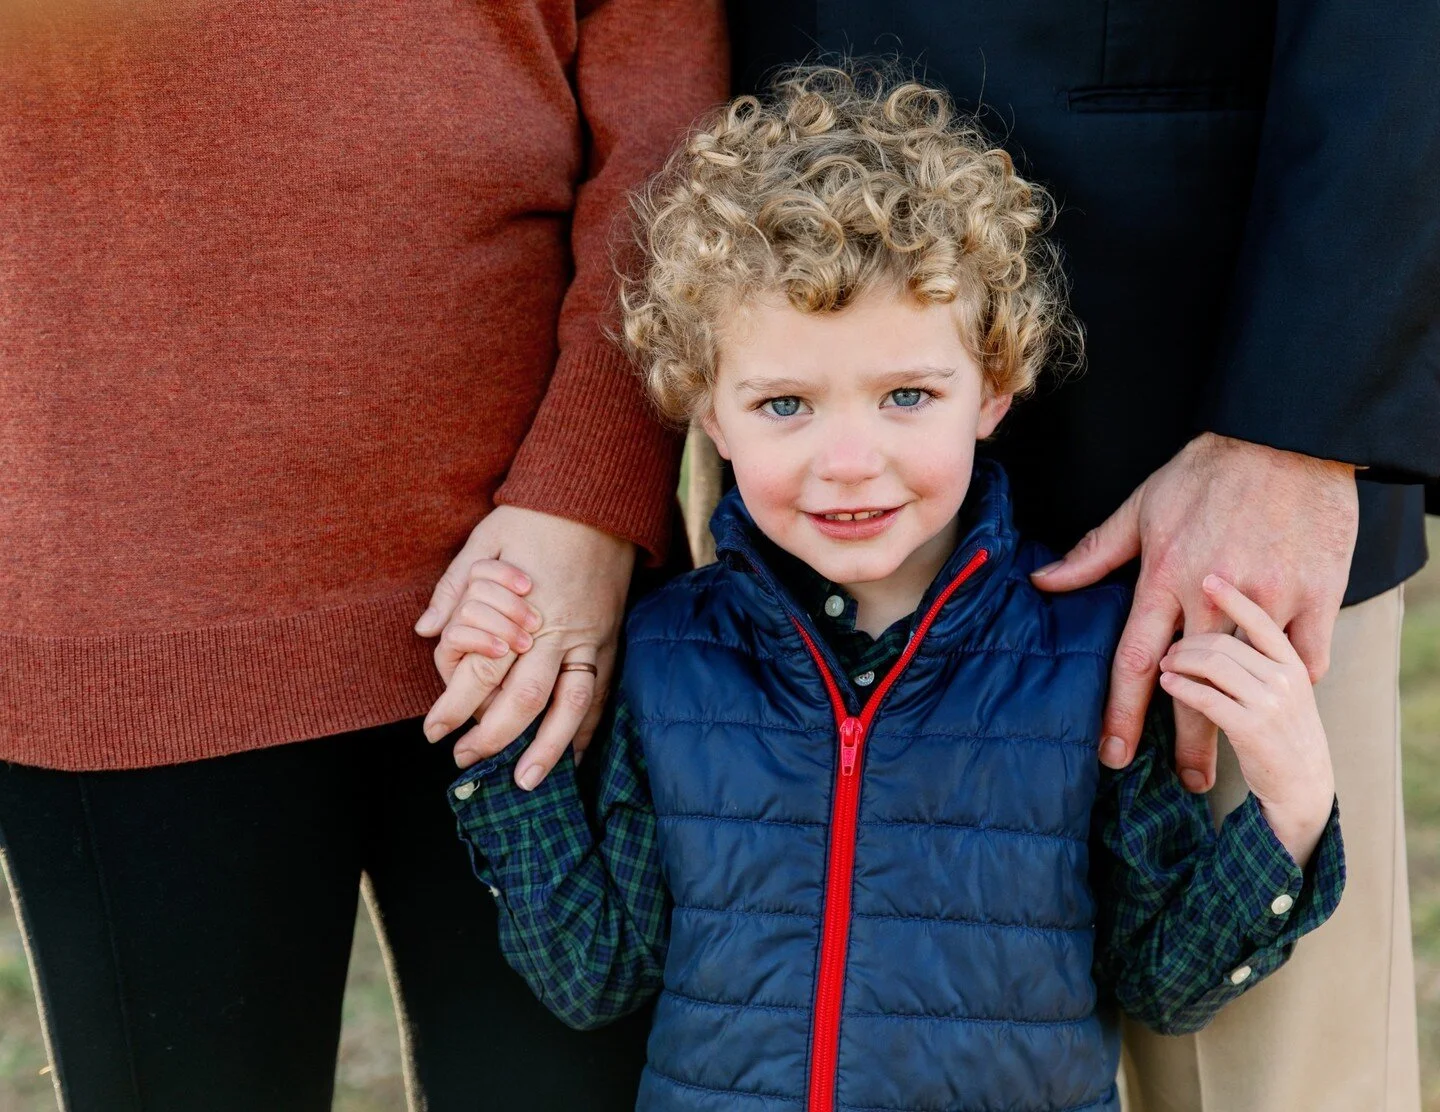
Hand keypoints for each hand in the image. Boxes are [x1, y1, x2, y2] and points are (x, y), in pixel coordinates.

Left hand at [416, 506, 635, 788]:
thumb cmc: (536, 516)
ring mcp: (588, 639)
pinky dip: (588, 729)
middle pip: (524, 699)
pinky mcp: (608, 640)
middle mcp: (556, 632)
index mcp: (521, 609)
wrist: (599, 498)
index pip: (483, 671)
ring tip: (523, 781)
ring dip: (547, 749)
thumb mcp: (485, 540)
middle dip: (494, 736)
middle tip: (466, 761)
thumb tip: (425, 629)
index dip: (455, 705)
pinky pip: (600, 694)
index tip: (433, 731)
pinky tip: (575, 757)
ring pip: (570, 706)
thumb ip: (454, 588)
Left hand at [1032, 433, 1355, 790]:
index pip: (1133, 660)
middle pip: (1191, 685)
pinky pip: (1306, 655)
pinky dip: (1296, 680)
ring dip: (1240, 727)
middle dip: (1185, 741)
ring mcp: (1267, 596)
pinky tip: (1284, 703)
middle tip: (1180, 785)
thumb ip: (1094, 553)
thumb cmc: (1207, 470)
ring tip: (1233, 764)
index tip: (1113, 755)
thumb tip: (1043, 583)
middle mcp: (1211, 594)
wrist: (1286, 436)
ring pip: (1248, 680)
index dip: (1121, 714)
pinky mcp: (1315, 592)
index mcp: (1164, 577)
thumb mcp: (1142, 506)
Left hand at [1159, 575, 1334, 866]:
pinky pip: (1206, 697)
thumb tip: (1221, 631)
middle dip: (1189, 640)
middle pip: (1225, 640)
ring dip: (1180, 661)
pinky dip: (1181, 687)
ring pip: (1214, 664)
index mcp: (1293, 662)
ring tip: (1166, 665)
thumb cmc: (1285, 733)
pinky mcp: (1252, 728)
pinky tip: (1168, 685)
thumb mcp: (1283, 690)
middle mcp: (1287, 677)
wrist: (1304, 787)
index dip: (1233, 596)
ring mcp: (1272, 702)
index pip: (1261, 618)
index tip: (1209, 577)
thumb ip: (1259, 659)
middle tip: (1168, 647)